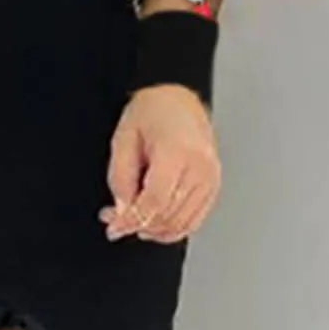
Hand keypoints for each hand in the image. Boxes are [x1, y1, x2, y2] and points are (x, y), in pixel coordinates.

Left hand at [101, 84, 220, 243]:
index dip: (132, 220)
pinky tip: (153, 222)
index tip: (114, 228)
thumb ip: (120, 179)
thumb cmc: (152, 111)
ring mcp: (211, 178)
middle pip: (168, 216)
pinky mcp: (214, 187)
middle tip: (115, 220)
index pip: (155, 201)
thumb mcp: (123, 138)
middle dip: (138, 224)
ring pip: (181, 225)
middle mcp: (200, 167)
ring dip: (153, 230)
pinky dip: (172, 229)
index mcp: (177, 151)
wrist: (178, 99)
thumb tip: (123, 212)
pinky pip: (193, 221)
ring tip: (132, 218)